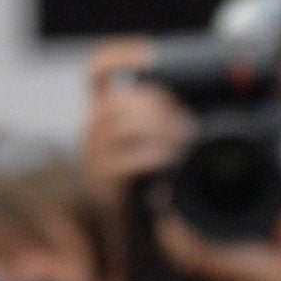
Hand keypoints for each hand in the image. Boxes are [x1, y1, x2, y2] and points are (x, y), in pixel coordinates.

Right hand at [82, 38, 193, 204]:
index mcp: (101, 111)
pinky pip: (126, 161)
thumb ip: (158, 120)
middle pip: (119, 100)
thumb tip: (190, 110)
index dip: (120, 55)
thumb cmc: (149, 176)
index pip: (97, 71)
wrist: (135, 224)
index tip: (151, 55)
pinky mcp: (104, 182)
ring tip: (184, 141)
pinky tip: (171, 161)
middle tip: (187, 122)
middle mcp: (91, 129)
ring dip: (160, 131)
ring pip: (124, 127)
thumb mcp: (148, 142)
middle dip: (157, 106)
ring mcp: (94, 156)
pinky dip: (153, 157)